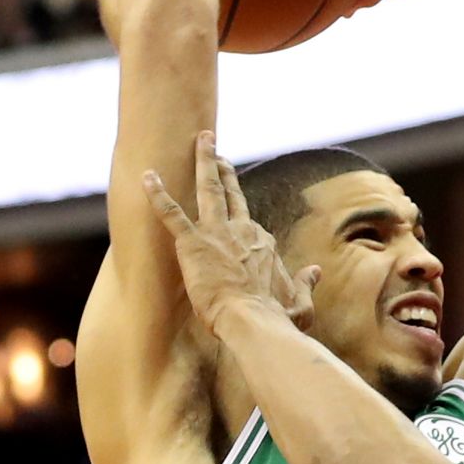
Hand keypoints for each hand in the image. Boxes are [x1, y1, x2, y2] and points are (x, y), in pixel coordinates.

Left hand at [144, 133, 319, 335]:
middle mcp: (243, 230)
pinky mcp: (193, 243)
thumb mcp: (301, 302)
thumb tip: (317, 272)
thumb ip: (308, 283)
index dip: (241, 216)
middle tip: (216, 151)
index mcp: (263, 244)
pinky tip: (147, 176)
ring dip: (204, 163)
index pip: (250, 224)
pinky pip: (171, 213)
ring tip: (201, 141)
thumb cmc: (276, 318)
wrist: (254, 322)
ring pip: (209, 189)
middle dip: (223, 169)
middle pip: (232, 193)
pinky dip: (157, 194)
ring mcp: (217, 233)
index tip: (235, 209)